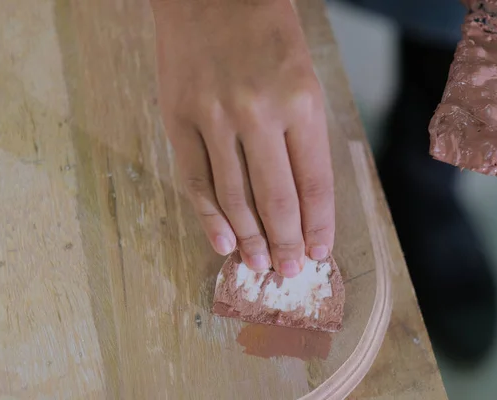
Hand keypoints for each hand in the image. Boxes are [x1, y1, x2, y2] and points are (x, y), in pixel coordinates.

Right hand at [150, 0, 334, 277]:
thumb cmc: (267, 33)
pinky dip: (208, 217)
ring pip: (234, 198)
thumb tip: (301, 198)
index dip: (317, 226)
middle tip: (290, 271)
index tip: (319, 253)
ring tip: (260, 265)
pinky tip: (221, 243)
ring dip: (249, 239)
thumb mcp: (303, 76)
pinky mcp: (177, 118)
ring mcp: (213, 117)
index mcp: (301, 100)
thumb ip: (303, 135)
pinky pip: (194, 180)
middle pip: (276, 200)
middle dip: (287, 244)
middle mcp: (258, 113)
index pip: (313, 183)